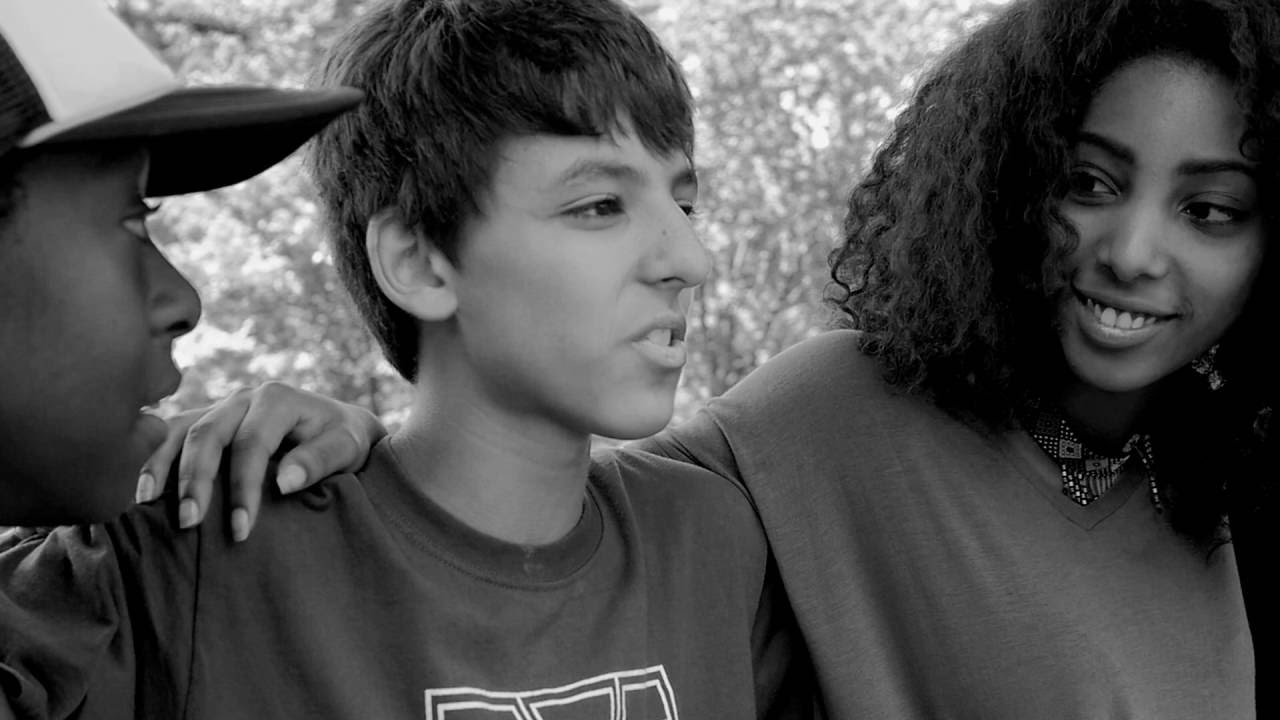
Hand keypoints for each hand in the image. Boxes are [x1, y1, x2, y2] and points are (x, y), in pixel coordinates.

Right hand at [136, 383, 386, 541]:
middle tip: (189, 523)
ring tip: (147, 505)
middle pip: (208, 435)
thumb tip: (284, 482)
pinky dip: (154, 458)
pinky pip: (172, 434)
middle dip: (196, 480)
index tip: (240, 529)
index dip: (243, 487)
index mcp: (278, 400)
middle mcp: (244, 398)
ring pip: (181, 430)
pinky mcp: (207, 420)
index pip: (252, 444)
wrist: (338, 426)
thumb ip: (320, 460)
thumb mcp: (346, 448)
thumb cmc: (343, 441)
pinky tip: (142, 490)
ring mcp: (221, 407)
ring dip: (161, 467)